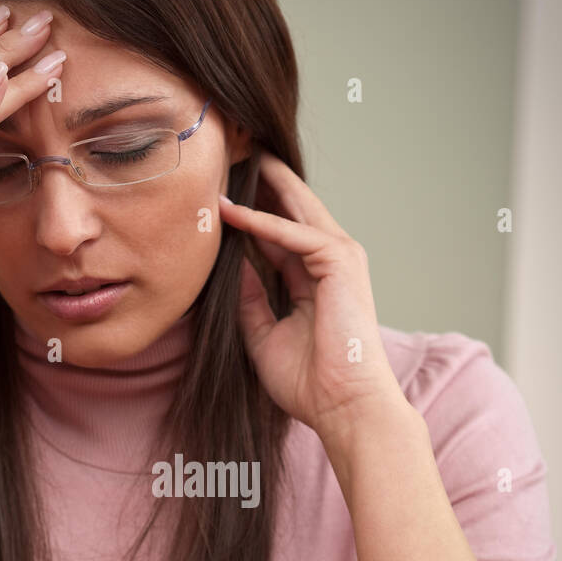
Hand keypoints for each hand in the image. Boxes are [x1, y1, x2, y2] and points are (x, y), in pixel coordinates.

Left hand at [219, 153, 408, 439]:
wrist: (342, 405)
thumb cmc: (310, 382)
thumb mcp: (264, 334)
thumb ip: (250, 299)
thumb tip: (231, 265)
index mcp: (315, 278)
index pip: (279, 232)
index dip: (251, 211)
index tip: (219, 194)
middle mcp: (330, 261)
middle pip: (292, 209)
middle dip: (262, 182)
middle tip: (229, 154)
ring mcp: (340, 258)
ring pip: (296, 208)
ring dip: (263, 186)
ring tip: (230, 160)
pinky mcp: (341, 261)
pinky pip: (294, 233)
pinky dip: (263, 221)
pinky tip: (233, 211)